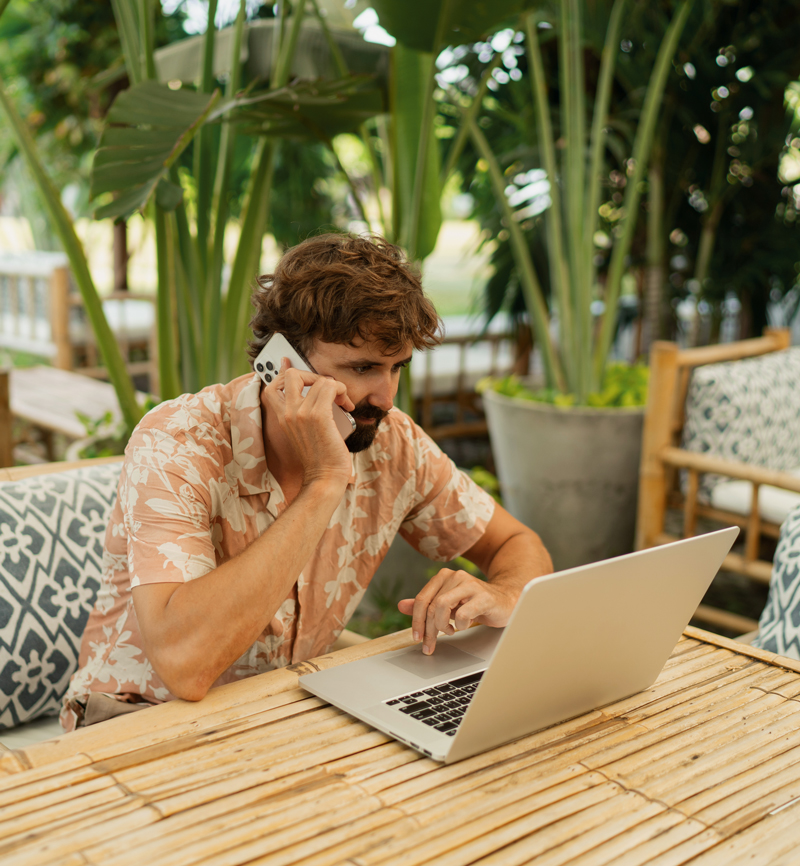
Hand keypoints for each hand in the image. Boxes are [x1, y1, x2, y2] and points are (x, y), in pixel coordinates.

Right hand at [263, 358, 354, 487]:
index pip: (272, 385)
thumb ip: (305, 412)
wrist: (324, 478)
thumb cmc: (320, 456)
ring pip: (320, 380)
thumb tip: (318, 392)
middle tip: (326, 390)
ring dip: (336, 387)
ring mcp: (301, 414)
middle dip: (313, 375)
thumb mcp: (306, 432)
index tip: (293, 367)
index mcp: (282, 418)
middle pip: (292, 374)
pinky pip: (330, 387)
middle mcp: (288, 413)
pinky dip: (342, 391)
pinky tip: (347, 405)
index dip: (284, 373)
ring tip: (342, 401)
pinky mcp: (318, 416)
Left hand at [397, 568, 518, 654]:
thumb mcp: (448, 604)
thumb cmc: (474, 603)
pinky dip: (460, 625)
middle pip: (431, 605)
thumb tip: (401, 606)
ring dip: (442, 626)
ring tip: (450, 631)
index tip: (416, 638)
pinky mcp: (483, 597)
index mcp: (443, 577)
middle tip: (429, 645)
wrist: (506, 600)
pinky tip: (464, 625)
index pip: (421, 599)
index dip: (416, 620)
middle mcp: (455, 576)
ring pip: (442, 606)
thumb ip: (426, 605)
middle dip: (428, 630)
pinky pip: (462, 614)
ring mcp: (469, 584)